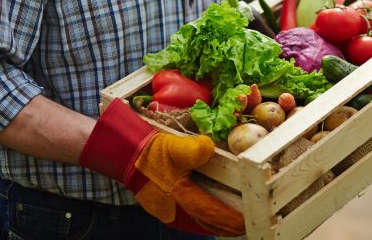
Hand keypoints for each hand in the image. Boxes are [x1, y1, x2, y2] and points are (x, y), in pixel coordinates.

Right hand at [80, 99, 244, 236]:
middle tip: (245, 224)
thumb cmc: (148, 152)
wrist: (124, 154)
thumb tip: (210, 148)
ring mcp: (168, 210)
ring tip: (233, 222)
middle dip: (227, 225)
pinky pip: (189, 217)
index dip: (230, 219)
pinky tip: (209, 214)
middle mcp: (174, 210)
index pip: (211, 213)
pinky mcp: (163, 207)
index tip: (247, 222)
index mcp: (179, 196)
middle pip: (206, 223)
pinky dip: (203, 218)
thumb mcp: (172, 146)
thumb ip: (194, 149)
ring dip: (215, 222)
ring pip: (198, 222)